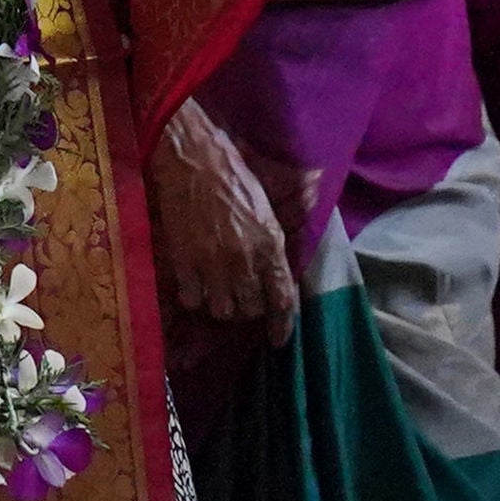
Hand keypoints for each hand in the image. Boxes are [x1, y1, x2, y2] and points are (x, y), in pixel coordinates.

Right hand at [146, 100, 297, 339]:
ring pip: (221, 310)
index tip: (278, 341)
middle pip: (250, 311)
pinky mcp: (184, 263)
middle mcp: (244, 262)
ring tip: (219, 290)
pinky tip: (195, 283)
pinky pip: (192, 299)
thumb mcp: (269, 190)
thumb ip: (291, 205)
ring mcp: (212, 265)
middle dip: (249, 308)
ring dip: (222, 305)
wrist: (190, 160)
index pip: (281, 299)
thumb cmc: (232, 170)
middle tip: (244, 296)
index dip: (282, 325)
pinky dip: (194, 296)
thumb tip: (316, 187)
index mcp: (270, 244)